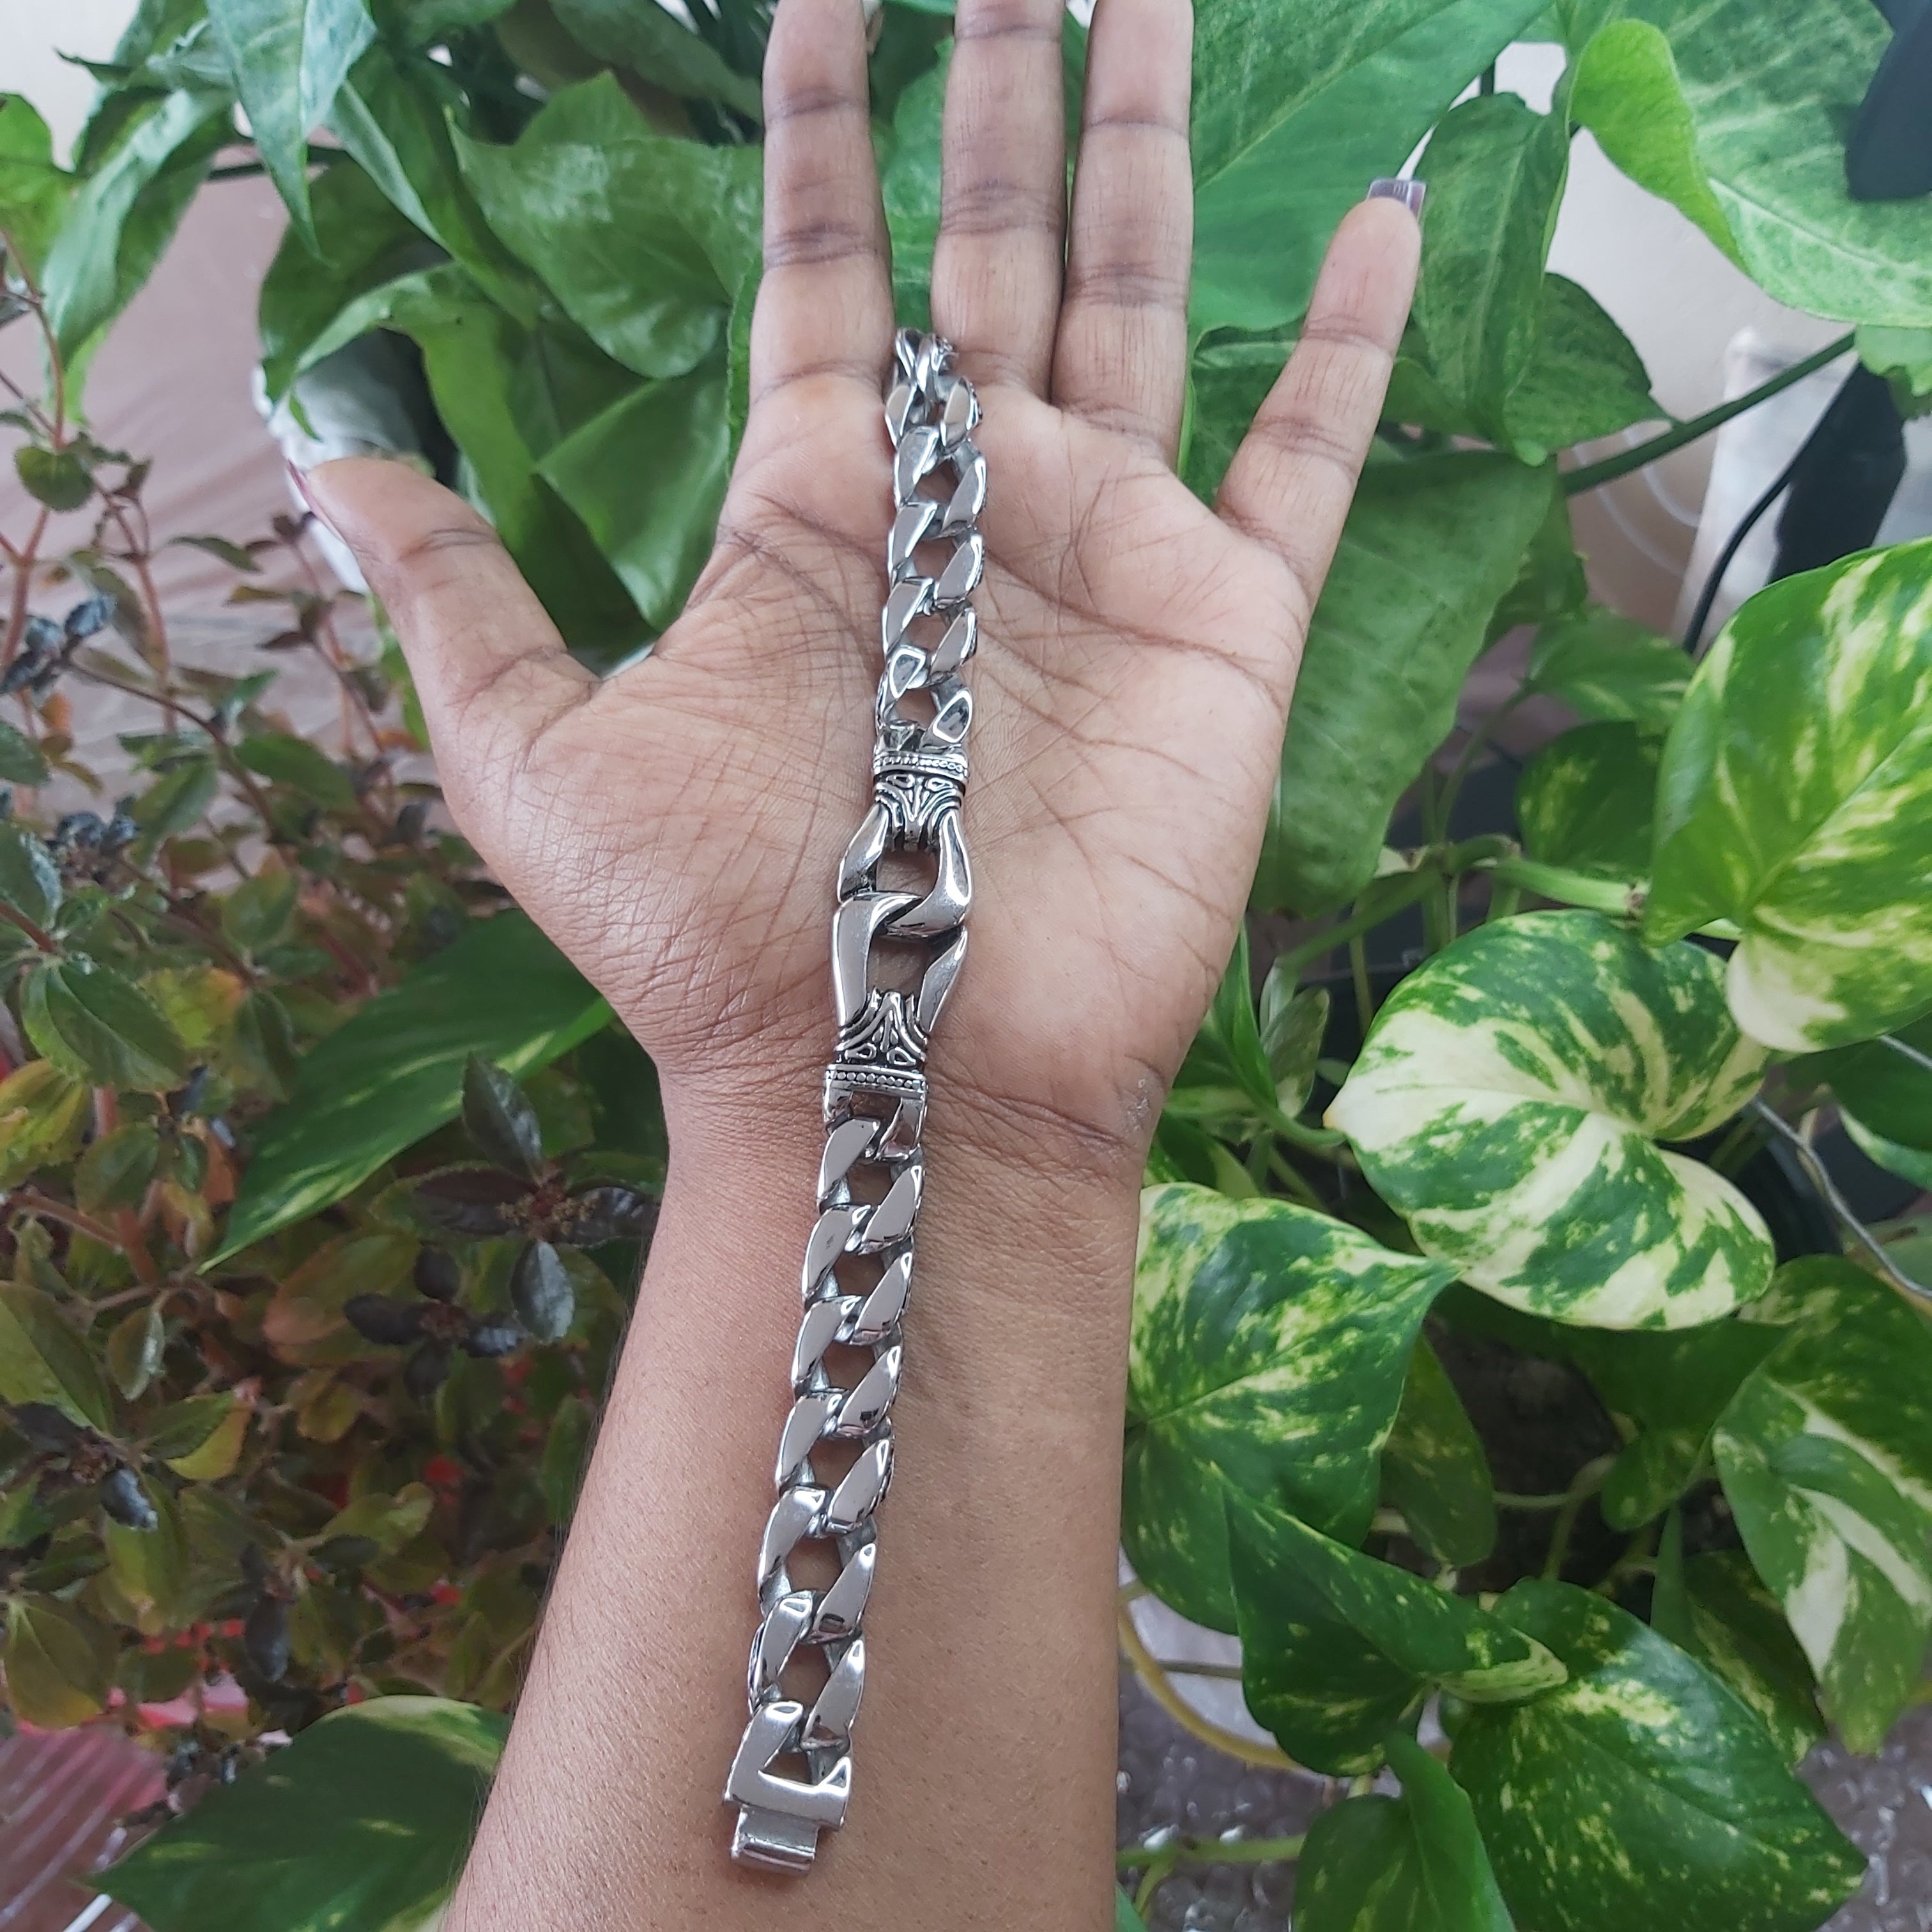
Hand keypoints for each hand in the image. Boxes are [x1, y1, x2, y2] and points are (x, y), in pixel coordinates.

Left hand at [305, 0, 1420, 1185]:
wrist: (893, 1077)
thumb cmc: (718, 934)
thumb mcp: (532, 754)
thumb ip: (449, 588)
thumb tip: (322, 443)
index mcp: (819, 502)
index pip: (828, 257)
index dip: (825, 118)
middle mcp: (967, 496)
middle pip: (995, 237)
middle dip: (1005, 82)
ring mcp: (1106, 547)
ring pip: (1146, 292)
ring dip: (1154, 140)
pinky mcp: (1226, 620)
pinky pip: (1310, 453)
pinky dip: (1353, 343)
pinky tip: (1384, 219)